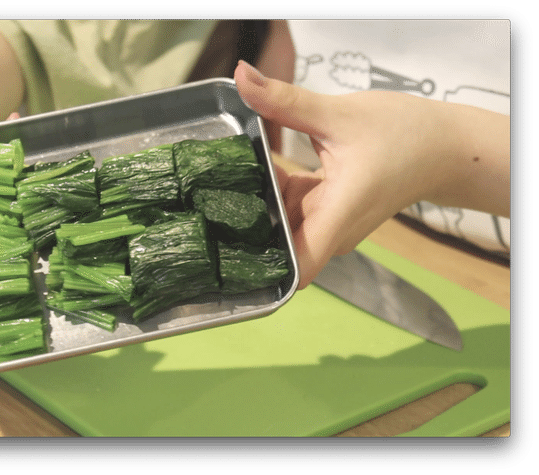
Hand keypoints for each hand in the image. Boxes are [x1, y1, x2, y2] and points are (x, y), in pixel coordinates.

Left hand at [233, 60, 508, 288]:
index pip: (296, 269)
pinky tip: (262, 167)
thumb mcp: (339, 114)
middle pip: (277, 243)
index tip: (229, 241)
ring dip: (259, 203)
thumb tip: (241, 74)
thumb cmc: (405, 134)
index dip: (260, 264)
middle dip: (246, 223)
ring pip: (281, 224)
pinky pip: (292, 210)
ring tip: (232, 173)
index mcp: (337, 217)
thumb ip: (285, 100)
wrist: (445, 148)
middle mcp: (332, 232)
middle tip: (215, 191)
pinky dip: (277, 192)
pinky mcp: (330, 214)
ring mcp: (330, 226)